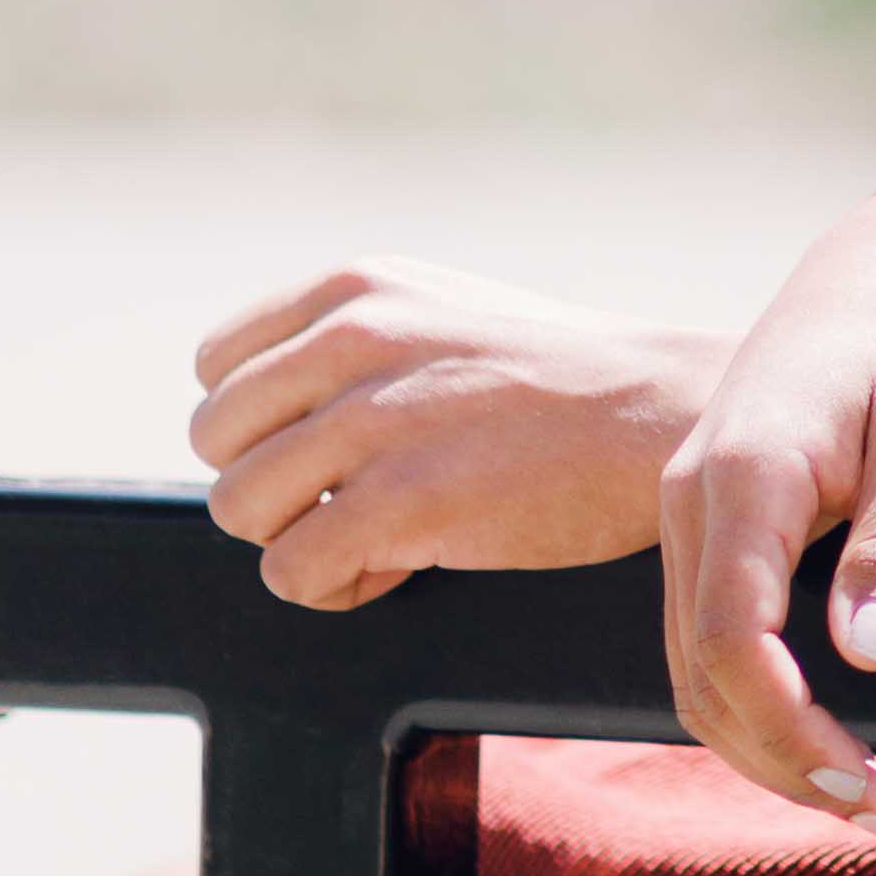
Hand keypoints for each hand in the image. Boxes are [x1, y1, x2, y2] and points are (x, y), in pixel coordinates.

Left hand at [190, 259, 729, 611]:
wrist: (660, 412)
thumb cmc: (558, 377)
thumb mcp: (439, 309)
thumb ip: (352, 336)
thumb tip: (263, 407)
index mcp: (353, 287)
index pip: (215, 365)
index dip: (260, 424)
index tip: (324, 447)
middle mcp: (350, 338)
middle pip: (217, 442)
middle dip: (275, 485)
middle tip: (354, 498)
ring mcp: (373, 419)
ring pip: (239, 510)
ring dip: (300, 539)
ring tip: (380, 534)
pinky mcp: (401, 503)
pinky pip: (291, 573)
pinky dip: (336, 588)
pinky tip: (402, 565)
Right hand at [654, 167, 875, 815]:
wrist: (872, 273)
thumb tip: (865, 656)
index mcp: (745, 477)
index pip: (736, 641)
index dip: (792, 733)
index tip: (870, 785)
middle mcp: (690, 501)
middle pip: (703, 677)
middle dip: (786, 764)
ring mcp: (684, 516)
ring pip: (693, 673)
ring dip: (768, 750)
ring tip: (866, 798)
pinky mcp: (703, 530)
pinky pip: (705, 643)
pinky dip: (754, 708)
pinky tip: (820, 740)